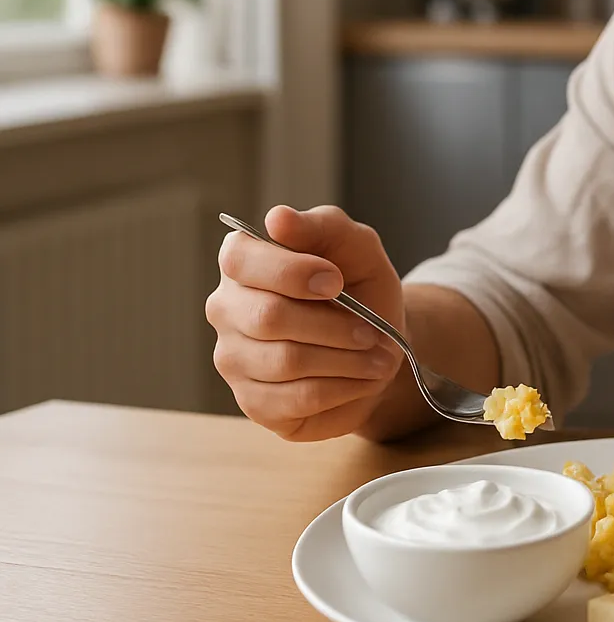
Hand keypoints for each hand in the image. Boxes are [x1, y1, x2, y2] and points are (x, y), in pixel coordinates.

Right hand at [205, 205, 404, 440]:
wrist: (379, 345)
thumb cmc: (360, 288)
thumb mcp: (358, 248)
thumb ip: (324, 226)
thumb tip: (277, 219)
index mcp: (243, 261)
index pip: (241, 259)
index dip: (292, 271)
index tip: (336, 281)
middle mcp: (227, 308)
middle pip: (267, 317)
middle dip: (333, 325)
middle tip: (371, 331)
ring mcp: (233, 359)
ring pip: (285, 361)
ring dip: (346, 359)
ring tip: (376, 356)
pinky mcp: (253, 402)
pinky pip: (297, 399)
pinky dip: (343, 388)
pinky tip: (360, 379)